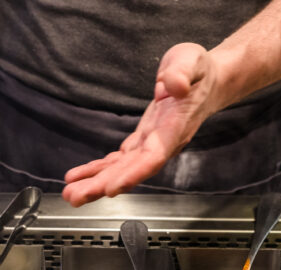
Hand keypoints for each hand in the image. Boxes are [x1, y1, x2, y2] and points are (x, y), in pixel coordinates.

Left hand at [62, 43, 221, 207]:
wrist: (208, 82)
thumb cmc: (199, 71)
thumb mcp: (191, 61)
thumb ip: (182, 72)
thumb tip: (173, 86)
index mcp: (174, 127)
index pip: (153, 157)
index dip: (132, 174)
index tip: (111, 188)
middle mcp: (162, 143)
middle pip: (131, 171)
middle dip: (102, 186)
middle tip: (75, 197)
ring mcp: (151, 145)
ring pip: (121, 170)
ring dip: (95, 183)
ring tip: (71, 194)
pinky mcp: (141, 141)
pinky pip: (118, 160)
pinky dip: (98, 169)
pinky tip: (79, 177)